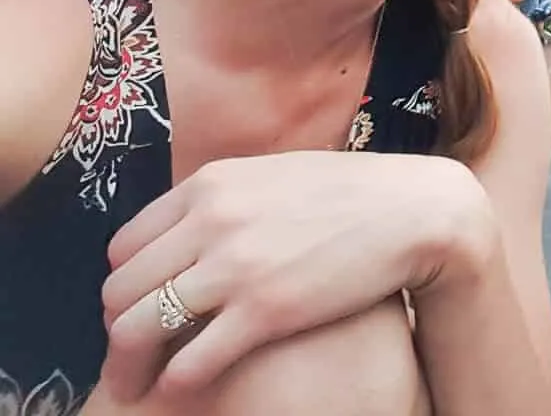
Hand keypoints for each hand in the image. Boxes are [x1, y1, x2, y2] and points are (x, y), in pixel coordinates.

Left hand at [99, 150, 494, 401]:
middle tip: (130, 358)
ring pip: (138, 329)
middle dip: (116, 332)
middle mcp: (212, 220)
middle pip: (121, 290)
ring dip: (128, 368)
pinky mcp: (264, 311)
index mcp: (211, 184)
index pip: (125, 245)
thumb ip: (229, 196)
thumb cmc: (355, 193)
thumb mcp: (278, 175)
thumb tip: (191, 226)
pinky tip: (180, 392)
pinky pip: (188, 362)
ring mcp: (235, 266)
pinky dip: (172, 385)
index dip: (124, 286)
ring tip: (136, 386)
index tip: (138, 309)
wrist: (417, 210)